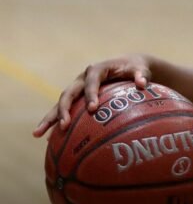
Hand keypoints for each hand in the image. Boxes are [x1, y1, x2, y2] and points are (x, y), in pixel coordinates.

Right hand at [33, 54, 151, 137]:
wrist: (128, 64)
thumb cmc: (135, 68)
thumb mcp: (141, 69)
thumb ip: (141, 76)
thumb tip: (142, 83)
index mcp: (97, 69)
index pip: (91, 81)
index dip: (91, 94)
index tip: (93, 109)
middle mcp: (82, 78)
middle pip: (69, 93)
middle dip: (64, 109)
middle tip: (64, 125)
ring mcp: (77, 88)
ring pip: (60, 103)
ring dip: (50, 119)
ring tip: (39, 134)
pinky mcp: (77, 97)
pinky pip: (65, 110)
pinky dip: (56, 123)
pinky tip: (49, 139)